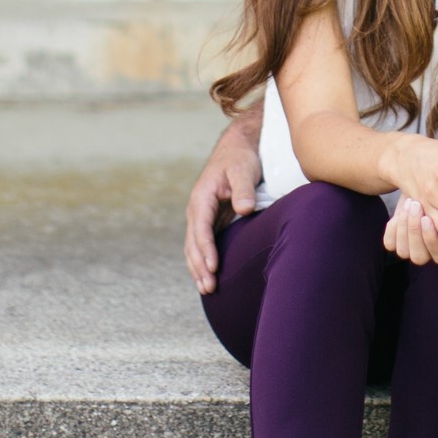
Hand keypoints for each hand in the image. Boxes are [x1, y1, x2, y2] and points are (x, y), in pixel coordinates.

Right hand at [184, 114, 262, 295]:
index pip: (201, 229)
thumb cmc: (241, 158)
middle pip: (193, 243)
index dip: (206, 250)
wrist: (237, 148)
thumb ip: (244, 189)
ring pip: (194, 247)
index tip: (213, 267)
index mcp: (202, 198)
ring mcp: (201, 216)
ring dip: (198, 268)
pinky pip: (202, 244)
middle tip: (209, 288)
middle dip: (199, 266)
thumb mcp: (244, 170)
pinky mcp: (210, 220)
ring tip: (206, 289)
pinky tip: (208, 276)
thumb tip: (243, 209)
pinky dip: (203, 261)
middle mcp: (197, 209)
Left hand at [382, 195, 437, 265]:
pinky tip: (402, 210)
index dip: (431, 238)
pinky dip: (393, 227)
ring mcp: (410, 251)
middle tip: (416, 207)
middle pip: (419, 257)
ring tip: (409, 204)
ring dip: (404, 227)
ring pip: (403, 251)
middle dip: (414, 231)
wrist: (424, 189)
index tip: (427, 218)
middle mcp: (428, 255)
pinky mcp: (395, 244)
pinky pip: (390, 243)